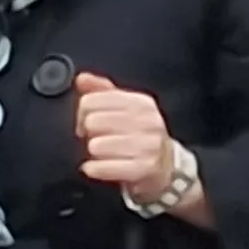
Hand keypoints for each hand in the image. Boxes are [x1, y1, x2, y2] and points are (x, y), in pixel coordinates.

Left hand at [71, 72, 184, 201]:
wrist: (166, 167)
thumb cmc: (140, 136)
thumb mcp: (125, 109)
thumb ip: (101, 91)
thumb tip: (82, 78)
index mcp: (141, 103)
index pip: (91, 101)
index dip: (81, 114)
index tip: (87, 122)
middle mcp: (148, 121)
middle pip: (92, 122)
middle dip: (87, 134)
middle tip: (96, 139)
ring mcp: (148, 145)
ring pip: (95, 145)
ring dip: (93, 153)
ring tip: (105, 154)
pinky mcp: (143, 168)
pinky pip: (102, 167)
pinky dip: (94, 169)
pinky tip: (97, 167)